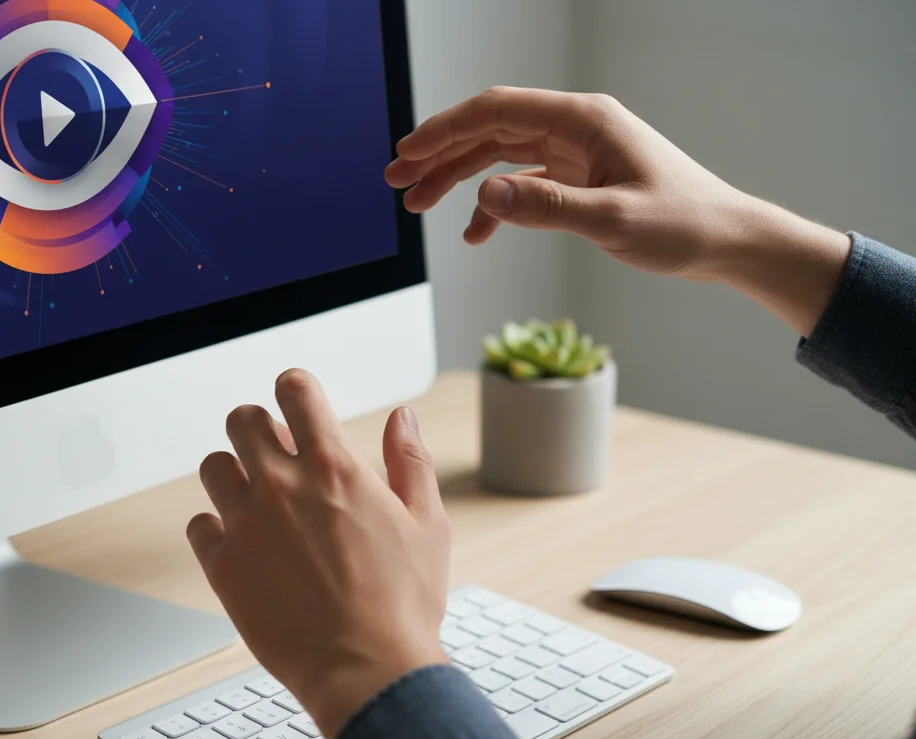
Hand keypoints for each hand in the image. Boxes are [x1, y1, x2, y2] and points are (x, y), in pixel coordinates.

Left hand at [187, 369, 449, 738]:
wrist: (366, 670)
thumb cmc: (403, 603)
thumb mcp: (427, 523)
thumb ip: (410, 462)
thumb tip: (403, 418)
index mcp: (335, 468)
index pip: (295, 390)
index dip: (295, 388)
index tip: (297, 402)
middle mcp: (283, 487)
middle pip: (242, 418)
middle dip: (259, 426)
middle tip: (276, 453)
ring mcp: (247, 524)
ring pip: (213, 465)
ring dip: (234, 473)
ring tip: (258, 500)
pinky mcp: (223, 565)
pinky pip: (198, 524)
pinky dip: (214, 528)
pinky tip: (242, 545)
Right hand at [386, 87, 850, 335]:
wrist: (727, 241)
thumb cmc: (684, 224)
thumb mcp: (613, 220)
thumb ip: (545, 208)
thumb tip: (483, 196)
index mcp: (583, 120)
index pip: (496, 112)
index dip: (445, 131)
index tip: (406, 154)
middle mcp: (575, 128)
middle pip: (490, 129)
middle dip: (440, 154)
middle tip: (397, 180)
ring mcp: (576, 152)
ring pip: (501, 155)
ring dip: (458, 178)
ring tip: (418, 204)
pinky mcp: (580, 178)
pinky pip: (523, 183)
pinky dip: (495, 204)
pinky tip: (474, 232)